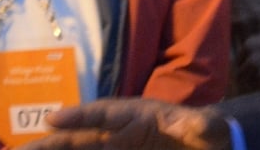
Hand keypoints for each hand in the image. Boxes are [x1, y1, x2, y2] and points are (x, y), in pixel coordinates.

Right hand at [22, 98, 229, 149]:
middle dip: (50, 144)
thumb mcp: (209, 128)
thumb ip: (202, 126)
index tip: (52, 119)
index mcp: (138, 115)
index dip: (80, 115)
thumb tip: (198, 124)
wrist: (208, 147)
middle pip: (79, 138)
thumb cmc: (206, 133)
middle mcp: (120, 132)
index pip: (105, 114)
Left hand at [238, 21, 259, 91]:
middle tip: (255, 80)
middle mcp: (252, 60)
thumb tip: (246, 59)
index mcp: (249, 46)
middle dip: (247, 78)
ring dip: (257, 85)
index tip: (247, 72)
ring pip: (251, 85)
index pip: (237, 63)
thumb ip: (254, 48)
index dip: (242, 68)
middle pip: (241, 76)